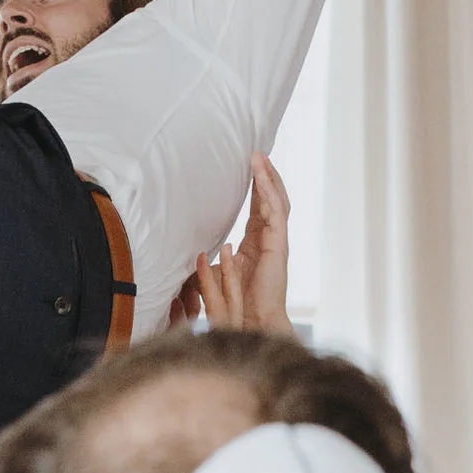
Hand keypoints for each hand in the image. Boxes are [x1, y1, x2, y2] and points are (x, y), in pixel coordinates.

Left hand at [191, 153, 293, 332]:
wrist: (253, 319)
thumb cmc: (236, 302)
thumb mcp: (217, 274)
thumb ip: (209, 262)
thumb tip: (193, 255)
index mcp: (258, 243)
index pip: (259, 208)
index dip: (257, 187)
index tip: (251, 167)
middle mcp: (270, 239)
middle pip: (272, 199)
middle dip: (266, 176)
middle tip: (258, 153)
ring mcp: (277, 240)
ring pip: (277, 201)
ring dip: (269, 178)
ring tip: (261, 158)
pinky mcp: (279, 244)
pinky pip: (276, 213)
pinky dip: (270, 193)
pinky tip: (263, 177)